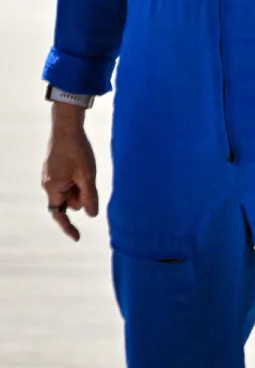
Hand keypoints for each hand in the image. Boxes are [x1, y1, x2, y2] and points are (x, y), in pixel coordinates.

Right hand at [42, 101, 98, 241]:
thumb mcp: (88, 175)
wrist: (66, 129)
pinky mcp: (55, 170)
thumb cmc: (77, 151)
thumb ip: (90, 196)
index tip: (77, 238)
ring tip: (85, 168)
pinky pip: (69, 181)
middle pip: (70, 202)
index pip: (59, 214)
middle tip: (88, 177)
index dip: (68, 227)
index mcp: (53, 188)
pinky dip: (78, 178)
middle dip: (81, 196)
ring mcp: (51, 177)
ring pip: (71, 191)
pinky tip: (82, 165)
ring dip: (81, 185)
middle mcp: (49, 185)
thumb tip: (91, 215)